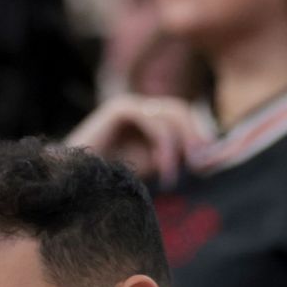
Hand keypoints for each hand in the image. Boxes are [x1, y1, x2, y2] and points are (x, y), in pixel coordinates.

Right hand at [66, 95, 207, 185]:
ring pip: (172, 113)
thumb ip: (177, 160)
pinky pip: (153, 119)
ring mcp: (132, 106)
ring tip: (173, 175)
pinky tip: (163, 169)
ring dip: (180, 146)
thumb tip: (209, 159)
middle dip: (196, 137)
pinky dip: (165, 145)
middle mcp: (144, 109)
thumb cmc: (113, 179)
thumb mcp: (154, 170)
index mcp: (153, 121)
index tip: (208, 167)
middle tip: (200, 166)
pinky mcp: (119, 109)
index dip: (202, 138)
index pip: (187, 118)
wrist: (77, 179)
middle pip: (183, 110)